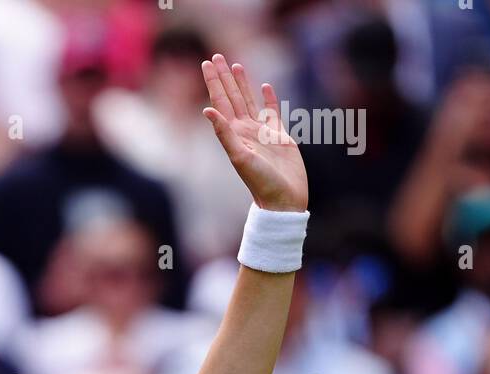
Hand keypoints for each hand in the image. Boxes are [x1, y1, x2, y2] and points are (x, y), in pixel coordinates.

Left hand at [200, 55, 307, 212]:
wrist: (283, 201)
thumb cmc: (262, 183)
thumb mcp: (240, 158)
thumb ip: (224, 134)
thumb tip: (207, 110)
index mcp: (234, 134)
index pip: (221, 102)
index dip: (214, 82)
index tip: (206, 62)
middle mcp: (245, 131)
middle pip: (232, 97)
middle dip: (224, 77)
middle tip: (216, 56)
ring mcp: (262, 133)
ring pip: (249, 101)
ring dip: (242, 84)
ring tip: (236, 65)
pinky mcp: (279, 136)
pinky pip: (272, 112)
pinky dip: (268, 99)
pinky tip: (265, 87)